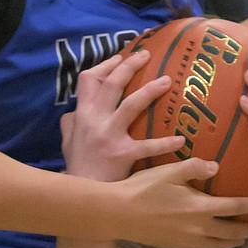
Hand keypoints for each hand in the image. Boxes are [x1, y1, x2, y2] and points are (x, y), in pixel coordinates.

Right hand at [60, 50, 183, 181]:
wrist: (82, 193)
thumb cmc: (78, 166)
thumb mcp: (67, 141)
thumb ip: (70, 124)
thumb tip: (72, 112)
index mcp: (82, 114)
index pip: (89, 79)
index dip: (105, 65)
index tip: (120, 57)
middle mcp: (95, 120)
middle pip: (112, 84)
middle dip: (129, 66)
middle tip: (146, 55)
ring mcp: (109, 136)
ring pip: (131, 105)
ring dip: (150, 91)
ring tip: (167, 81)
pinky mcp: (122, 155)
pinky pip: (147, 146)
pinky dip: (164, 143)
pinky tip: (181, 140)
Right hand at [113, 161, 247, 247]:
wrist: (119, 215)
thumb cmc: (143, 189)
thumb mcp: (170, 171)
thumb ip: (195, 167)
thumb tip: (217, 167)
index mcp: (200, 207)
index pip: (235, 207)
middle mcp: (199, 229)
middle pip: (234, 232)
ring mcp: (189, 242)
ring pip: (221, 246)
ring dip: (237, 241)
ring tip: (245, 236)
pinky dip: (218, 247)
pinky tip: (219, 242)